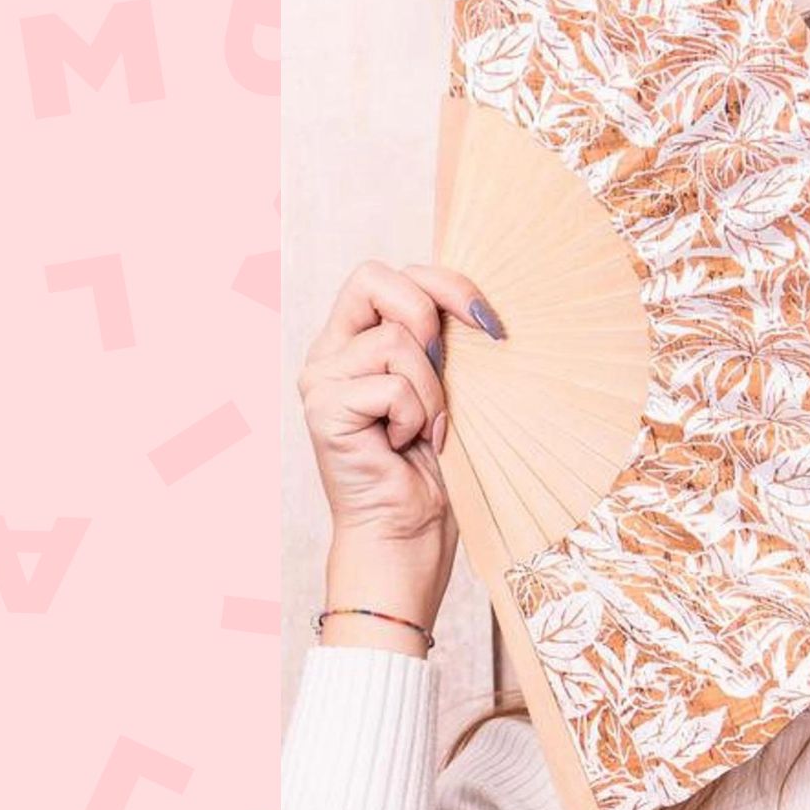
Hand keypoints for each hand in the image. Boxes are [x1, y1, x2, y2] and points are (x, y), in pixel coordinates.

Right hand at [297, 259, 503, 643]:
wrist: (409, 534)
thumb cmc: (435, 465)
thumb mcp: (447, 385)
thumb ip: (439, 339)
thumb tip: (473, 300)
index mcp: (356, 340)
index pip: (387, 274)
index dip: (442, 282)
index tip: (487, 321)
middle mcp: (330, 353)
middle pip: (374, 277)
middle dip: (432, 310)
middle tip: (451, 363)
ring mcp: (321, 379)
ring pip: (397, 341)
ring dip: (432, 390)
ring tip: (425, 429)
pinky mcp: (324, 409)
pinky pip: (392, 385)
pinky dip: (418, 417)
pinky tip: (407, 446)